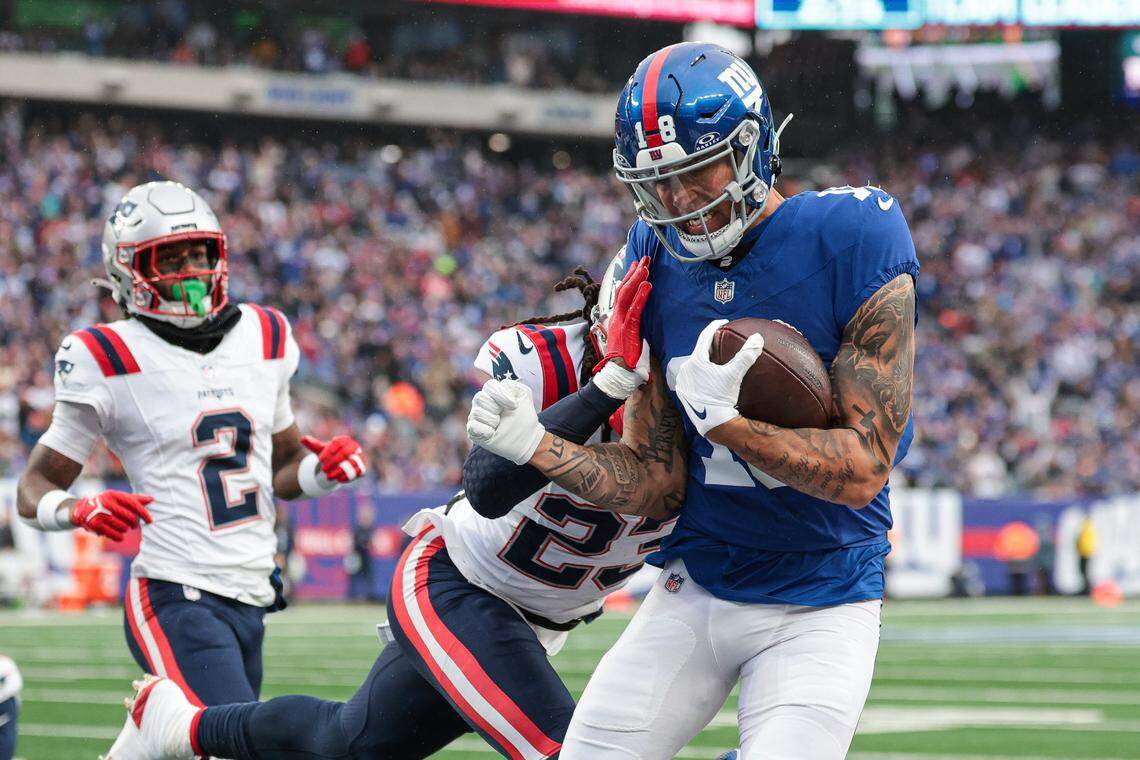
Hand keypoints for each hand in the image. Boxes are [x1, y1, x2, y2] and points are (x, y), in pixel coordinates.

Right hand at [71, 491, 153, 541]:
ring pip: (124, 527)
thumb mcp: (117, 497)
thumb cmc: (106, 503)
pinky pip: (115, 535)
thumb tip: (152, 499)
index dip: (144, 513)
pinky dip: (119, 537)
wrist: (82, 510)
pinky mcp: (96, 525)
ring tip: (123, 528)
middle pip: (130, 517)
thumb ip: (134, 499)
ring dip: (126, 530)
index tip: (150, 521)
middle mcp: (107, 503)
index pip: (134, 504)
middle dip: (134, 523)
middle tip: (133, 525)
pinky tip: (119, 536)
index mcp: (114, 495)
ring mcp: (101, 515)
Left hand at [301, 435, 367, 482]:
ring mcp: (360, 457)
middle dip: (334, 461)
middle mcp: (354, 447)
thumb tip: (302, 439)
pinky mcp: (362, 468)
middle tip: (323, 469)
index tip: (320, 459)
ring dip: (340, 471)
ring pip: (352, 463)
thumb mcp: (320, 449)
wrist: (340, 462)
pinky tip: (338, 480)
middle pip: (345, 452)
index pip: (337, 443)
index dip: (329, 451)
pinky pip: (357, 472)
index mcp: (344, 440)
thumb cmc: (330, 453)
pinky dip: (348, 476)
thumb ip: (312, 444)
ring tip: (328, 477)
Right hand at [466, 379, 545, 464]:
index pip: (489, 386)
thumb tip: (501, 386)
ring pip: (476, 412)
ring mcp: (477, 418)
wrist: (527, 438)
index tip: (514, 406)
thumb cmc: (524, 416)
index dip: (501, 395)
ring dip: (492, 420)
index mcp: (492, 393)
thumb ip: (514, 385)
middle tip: (505, 416)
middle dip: (496, 408)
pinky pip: (472, 427)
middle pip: (480, 398)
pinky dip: (484, 430)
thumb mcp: (524, 396)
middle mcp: (482, 403)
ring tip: (499, 425)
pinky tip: (493, 433)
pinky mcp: (474, 433)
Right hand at [592, 257, 652, 399]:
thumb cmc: (625, 361)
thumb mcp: (631, 339)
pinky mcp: (626, 329)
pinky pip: (634, 309)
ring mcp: (620, 322)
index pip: (622, 294)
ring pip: (627, 295)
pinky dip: (641, 296)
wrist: (617, 375)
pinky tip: (648, 285)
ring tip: (646, 267)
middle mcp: (616, 317)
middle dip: (634, 273)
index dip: (629, 279)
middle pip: (623, 289)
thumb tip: (642, 322)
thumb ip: (634, 328)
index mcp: (617, 319)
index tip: (637, 267)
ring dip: (637, 279)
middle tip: (644, 259)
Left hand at [675, 320, 764, 436]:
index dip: (715, 327)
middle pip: (698, 351)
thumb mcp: (734, 375)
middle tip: (720, 340)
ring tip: (714, 358)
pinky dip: (699, 372)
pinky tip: (707, 375)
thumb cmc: (722, 397)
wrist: (712, 422)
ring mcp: (682, 381)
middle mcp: (684, 369)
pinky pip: (691, 376)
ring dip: (703, 360)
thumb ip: (745, 355)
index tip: (723, 323)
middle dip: (709, 345)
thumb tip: (757, 337)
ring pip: (694, 364)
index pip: (704, 337)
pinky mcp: (682, 392)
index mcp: (695, 361)